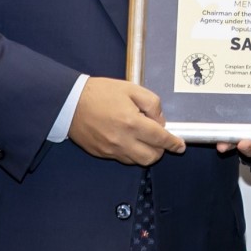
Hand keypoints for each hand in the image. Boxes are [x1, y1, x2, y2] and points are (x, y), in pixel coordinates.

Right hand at [67, 77, 183, 165]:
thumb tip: (160, 121)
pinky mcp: (102, 154)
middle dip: (161, 149)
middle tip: (159, 137)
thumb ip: (151, 104)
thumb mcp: (131, 88)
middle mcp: (122, 141)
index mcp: (131, 122)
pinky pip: (123, 159)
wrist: (70, 102)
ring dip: (146, 152)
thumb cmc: (100, 93)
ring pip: (137, 162)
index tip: (180, 146)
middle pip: (151, 157)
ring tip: (142, 137)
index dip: (173, 143)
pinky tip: (129, 139)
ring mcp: (111, 150)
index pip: (160, 139)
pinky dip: (131, 153)